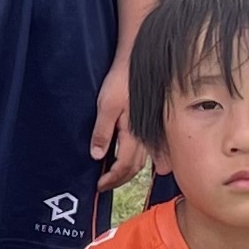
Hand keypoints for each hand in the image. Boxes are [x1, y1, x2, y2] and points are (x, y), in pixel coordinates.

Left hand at [91, 58, 142, 192]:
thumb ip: (102, 132)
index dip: (111, 179)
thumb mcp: (106, 106)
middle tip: (105, 185)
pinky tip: (144, 164)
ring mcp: (150, 130)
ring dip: (131, 172)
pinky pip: (151, 150)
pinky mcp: (150, 124)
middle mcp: (146, 136)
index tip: (99, 185)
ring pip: (145, 161)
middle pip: (135, 168)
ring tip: (117, 176)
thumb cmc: (120, 82)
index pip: (124, 166)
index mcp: (133, 134)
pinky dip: (145, 161)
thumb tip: (97, 156)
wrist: (136, 63)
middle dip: (120, 179)